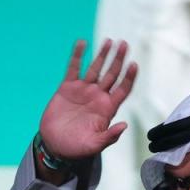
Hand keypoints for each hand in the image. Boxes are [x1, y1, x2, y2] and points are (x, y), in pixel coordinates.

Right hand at [39, 39, 137, 160]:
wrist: (55, 146)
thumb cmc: (77, 148)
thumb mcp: (94, 145)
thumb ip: (109, 136)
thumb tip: (125, 126)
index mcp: (107, 109)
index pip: (122, 89)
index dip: (129, 77)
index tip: (134, 64)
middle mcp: (97, 96)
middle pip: (112, 74)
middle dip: (118, 59)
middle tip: (124, 44)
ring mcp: (83, 90)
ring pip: (96, 68)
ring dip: (102, 54)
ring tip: (110, 41)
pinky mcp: (67, 88)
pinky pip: (73, 68)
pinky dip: (77, 56)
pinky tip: (82, 43)